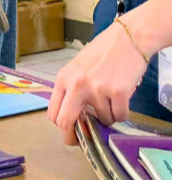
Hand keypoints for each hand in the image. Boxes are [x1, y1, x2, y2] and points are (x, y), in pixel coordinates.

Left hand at [47, 16, 148, 145]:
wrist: (127, 38)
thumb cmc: (103, 53)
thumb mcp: (77, 69)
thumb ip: (72, 90)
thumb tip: (74, 118)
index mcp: (63, 79)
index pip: (53, 112)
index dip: (61, 127)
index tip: (71, 133)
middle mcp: (76, 85)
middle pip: (65, 122)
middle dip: (73, 137)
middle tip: (84, 141)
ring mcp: (96, 89)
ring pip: (103, 121)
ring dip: (109, 117)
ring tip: (112, 100)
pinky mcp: (117, 92)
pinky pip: (120, 116)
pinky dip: (122, 114)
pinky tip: (123, 99)